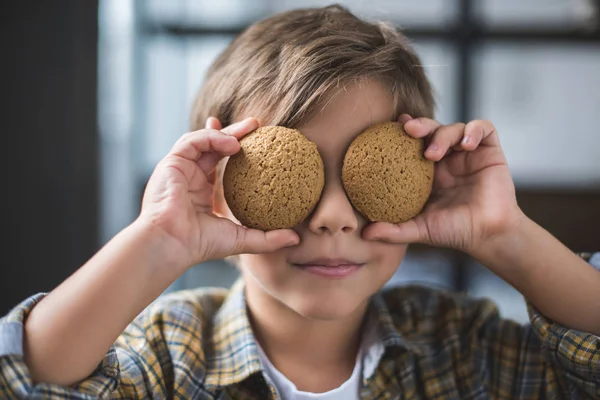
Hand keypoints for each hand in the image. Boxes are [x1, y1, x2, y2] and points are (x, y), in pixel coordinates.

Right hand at [138, 117, 298, 266]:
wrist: (172, 243)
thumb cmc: (200, 245)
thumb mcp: (240, 239)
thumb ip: (267, 238)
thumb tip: (296, 239)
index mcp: (202, 193)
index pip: (220, 165)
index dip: (237, 152)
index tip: (260, 145)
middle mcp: (190, 178)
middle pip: (214, 147)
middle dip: (236, 133)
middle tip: (258, 125)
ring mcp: (180, 169)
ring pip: (204, 140)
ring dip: (227, 132)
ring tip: (251, 128)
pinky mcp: (172, 162)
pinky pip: (193, 141)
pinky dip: (212, 137)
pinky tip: (232, 143)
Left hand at [363, 115, 524, 254]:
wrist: (488, 235)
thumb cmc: (454, 231)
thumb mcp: (419, 229)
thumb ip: (394, 231)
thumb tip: (365, 234)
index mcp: (427, 170)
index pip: (413, 142)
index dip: (402, 132)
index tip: (387, 129)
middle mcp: (447, 157)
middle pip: (431, 129)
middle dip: (419, 125)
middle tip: (408, 130)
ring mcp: (468, 153)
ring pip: (454, 127)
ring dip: (442, 134)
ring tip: (433, 154)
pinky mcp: (490, 151)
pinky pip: (483, 129)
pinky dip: (473, 130)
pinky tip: (466, 144)